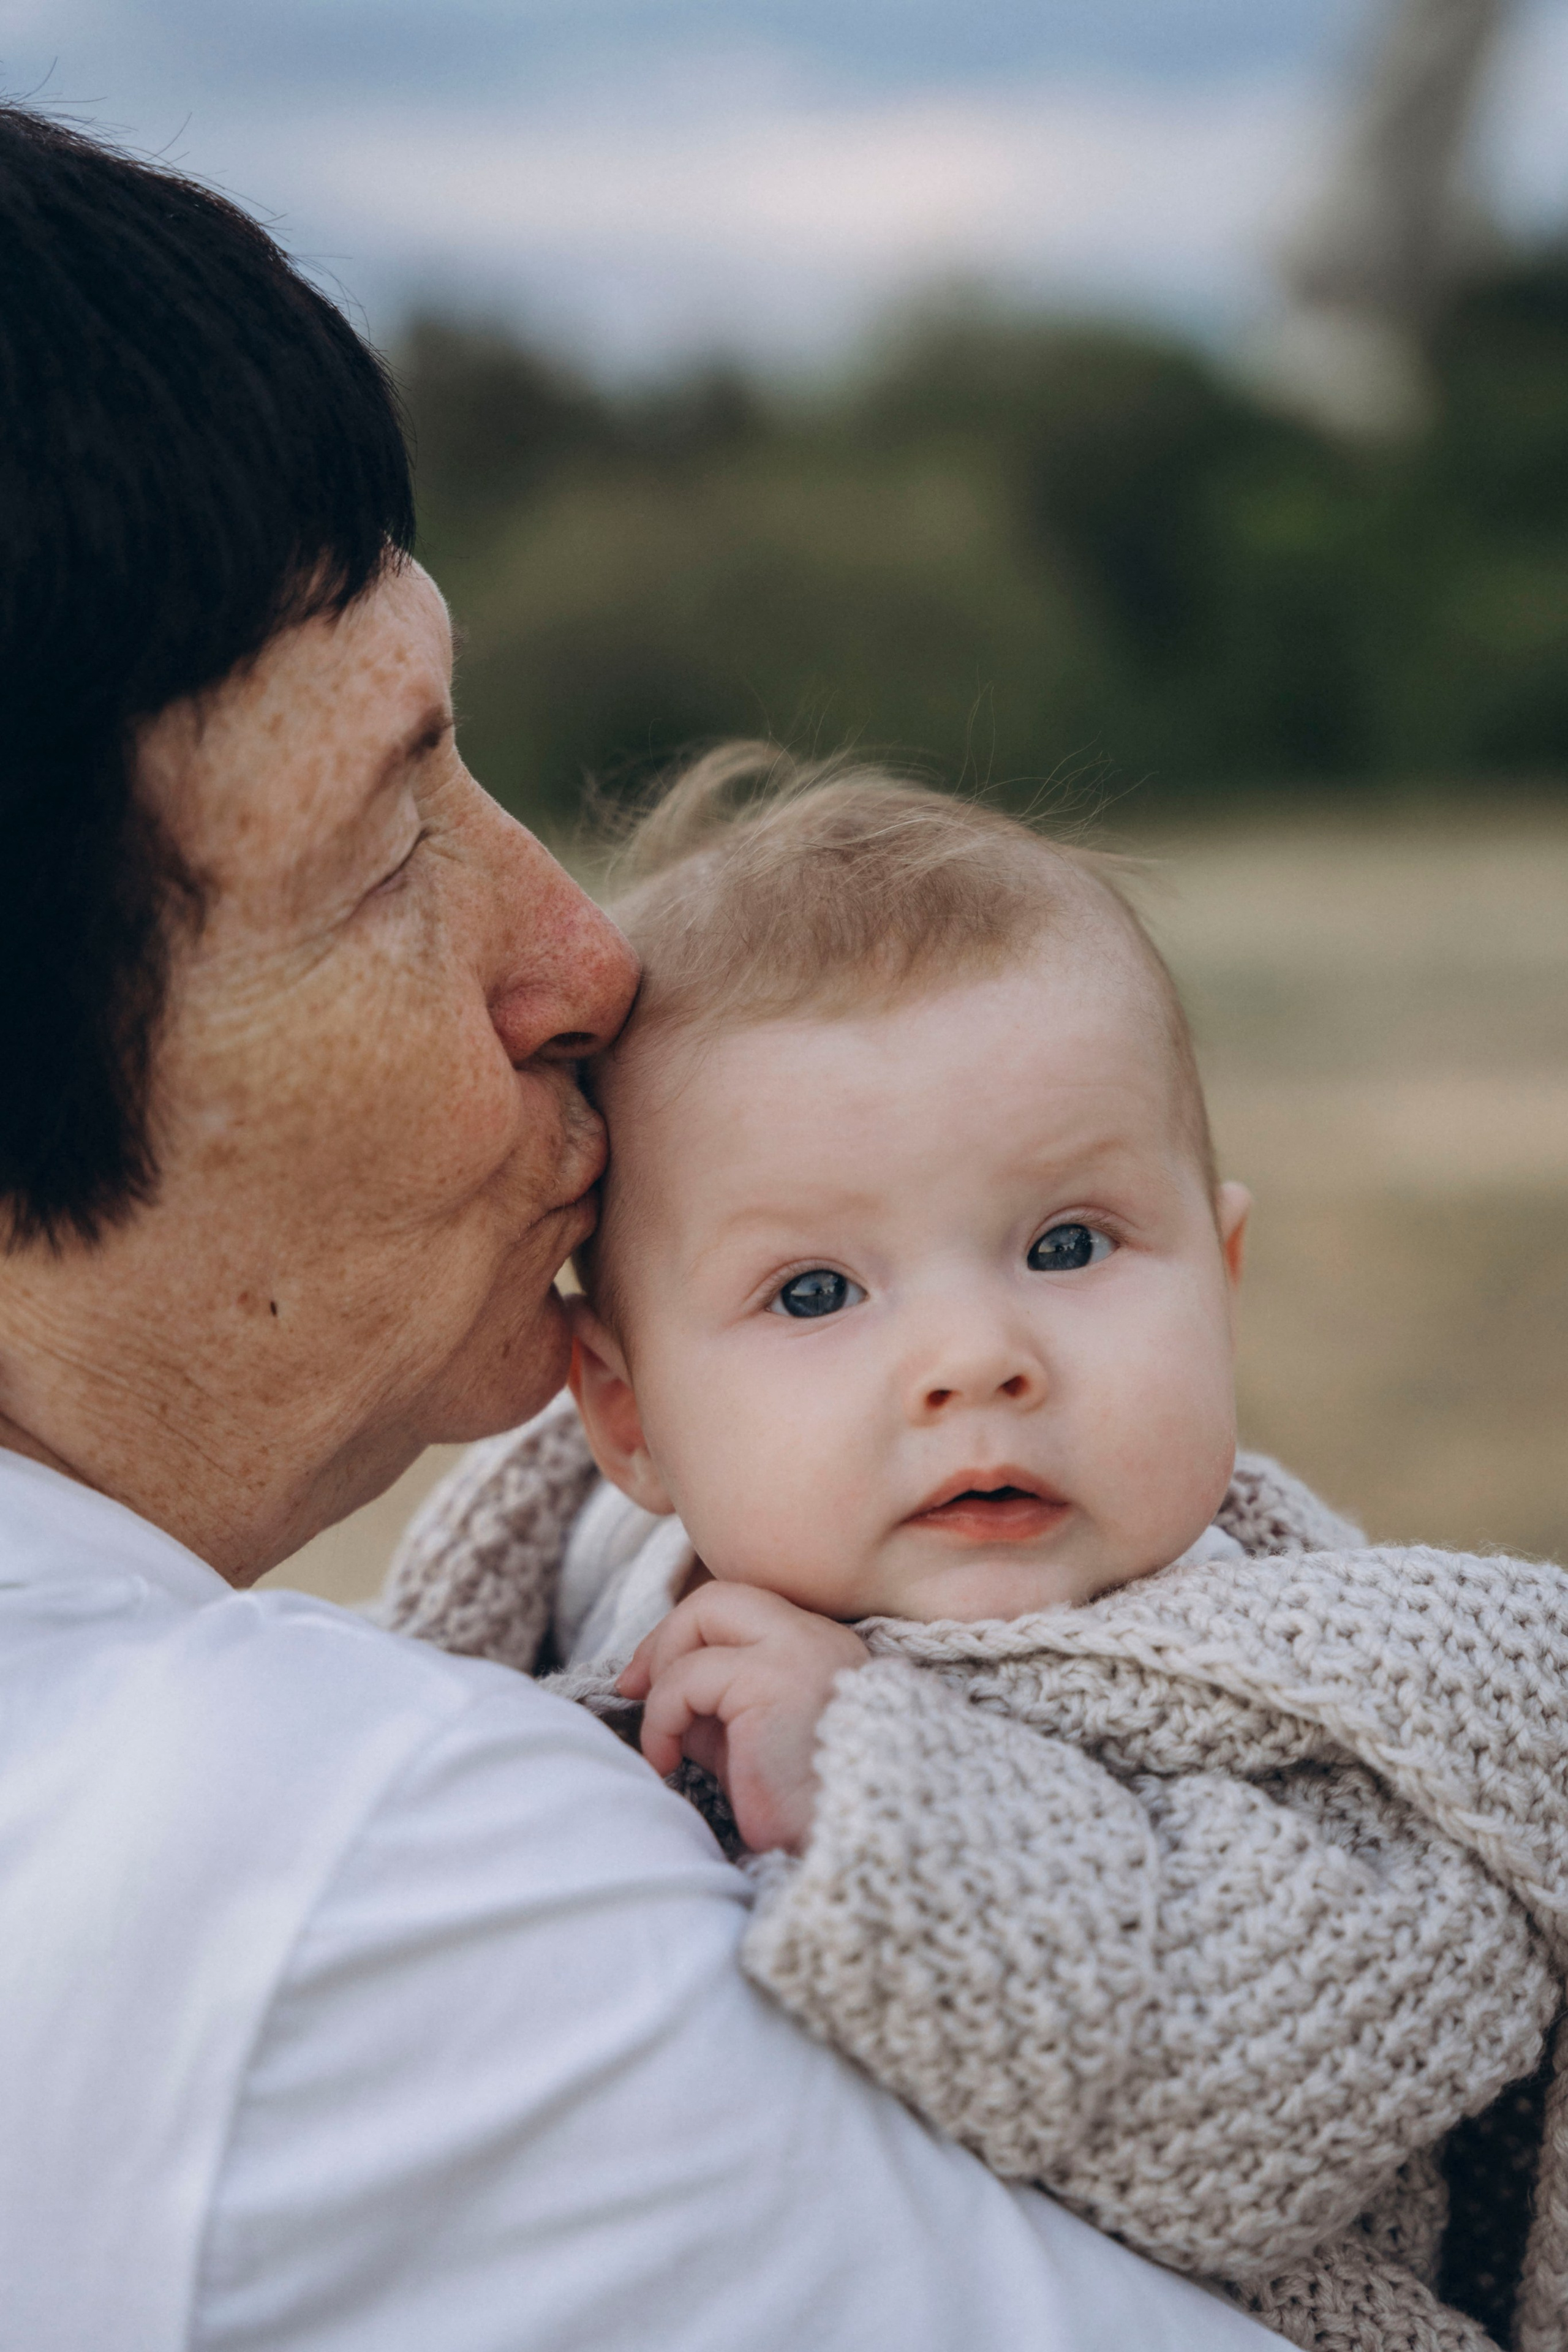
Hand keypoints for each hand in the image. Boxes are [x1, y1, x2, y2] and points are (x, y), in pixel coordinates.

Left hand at [618, 1583, 869, 1854]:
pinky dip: (662, 1716)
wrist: (850, 1846)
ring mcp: (797, 1650)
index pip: (739, 1611)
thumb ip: (714, 1703)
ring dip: (662, 1683)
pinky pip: (689, 1677)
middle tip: (634, 1689)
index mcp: (819, 1646)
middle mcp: (816, 1636)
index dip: (684, 1636)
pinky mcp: (771, 1680)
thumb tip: (655, 1685)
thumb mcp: (748, 1740)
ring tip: (663, 1744)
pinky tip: (666, 1761)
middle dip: (663, 1639)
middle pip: (717, 1600)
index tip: (647, 1680)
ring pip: (701, 1617)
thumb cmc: (799, 1807)